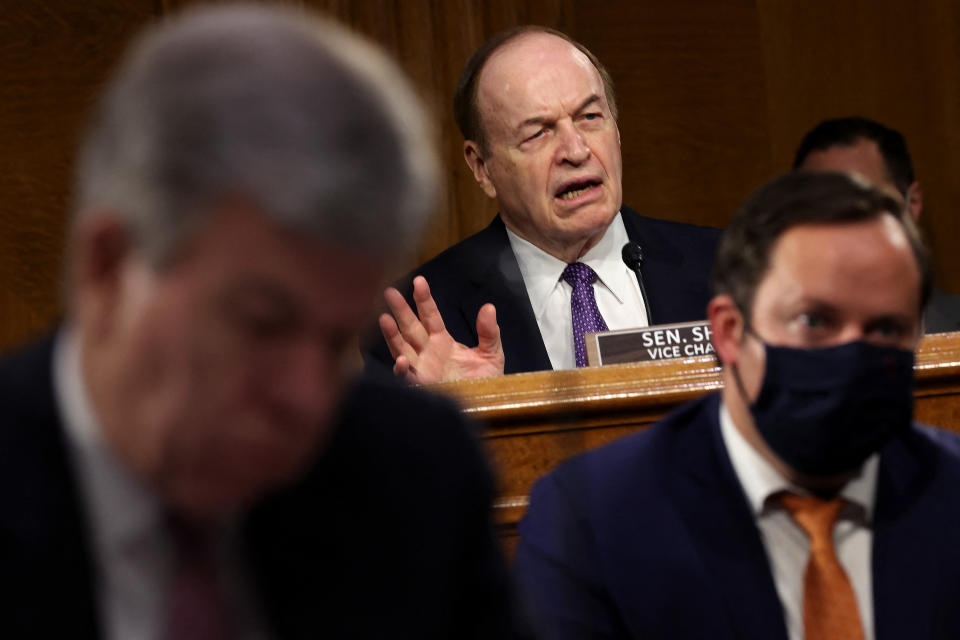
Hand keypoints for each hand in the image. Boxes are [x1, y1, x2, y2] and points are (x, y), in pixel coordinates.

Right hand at [379, 276, 504, 382]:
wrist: (487, 407)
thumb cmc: (486, 381)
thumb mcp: (491, 354)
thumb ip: (489, 332)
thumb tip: (489, 307)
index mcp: (442, 341)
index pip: (430, 315)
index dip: (424, 299)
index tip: (419, 281)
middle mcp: (427, 352)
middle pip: (410, 327)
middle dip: (400, 310)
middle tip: (389, 291)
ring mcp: (422, 368)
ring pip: (402, 348)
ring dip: (393, 335)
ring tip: (384, 318)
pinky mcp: (423, 386)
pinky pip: (408, 378)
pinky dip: (402, 370)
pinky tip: (400, 361)